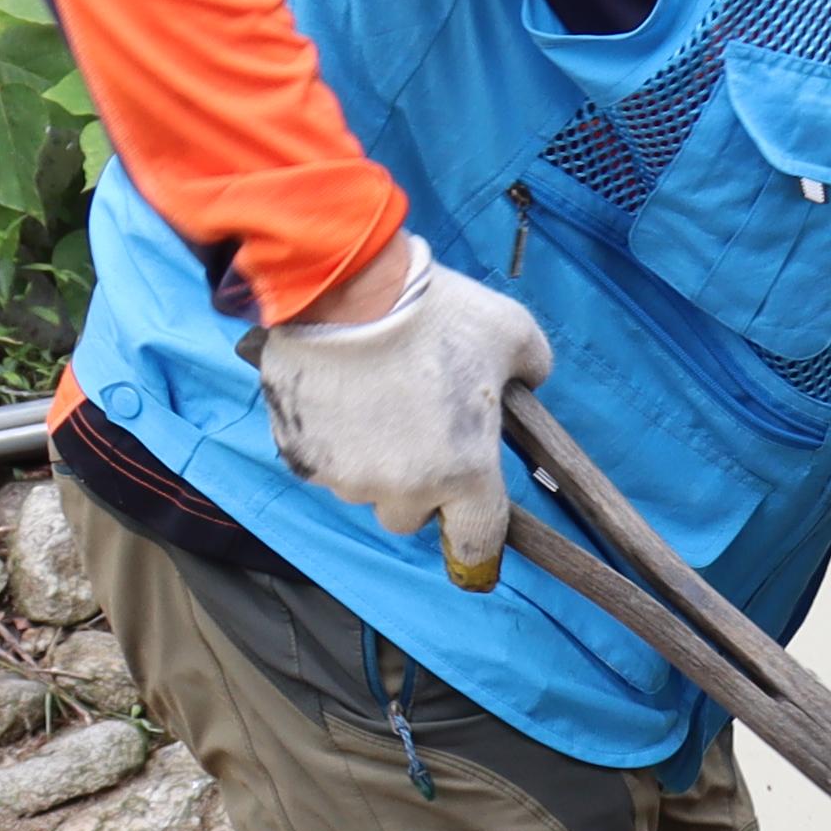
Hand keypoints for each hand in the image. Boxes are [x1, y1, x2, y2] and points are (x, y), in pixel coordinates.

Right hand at [243, 239, 553, 589]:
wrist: (343, 287)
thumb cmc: (434, 311)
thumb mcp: (512, 334)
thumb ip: (531, 372)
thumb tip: (526, 386)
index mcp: (465, 471)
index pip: (477, 542)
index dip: (478, 540)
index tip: (471, 529)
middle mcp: (403, 486)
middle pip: (411, 517)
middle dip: (418, 488)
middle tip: (419, 433)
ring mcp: (345, 476)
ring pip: (363, 490)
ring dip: (371, 463)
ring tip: (375, 402)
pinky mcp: (299, 455)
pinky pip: (320, 467)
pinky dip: (330, 444)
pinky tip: (339, 399)